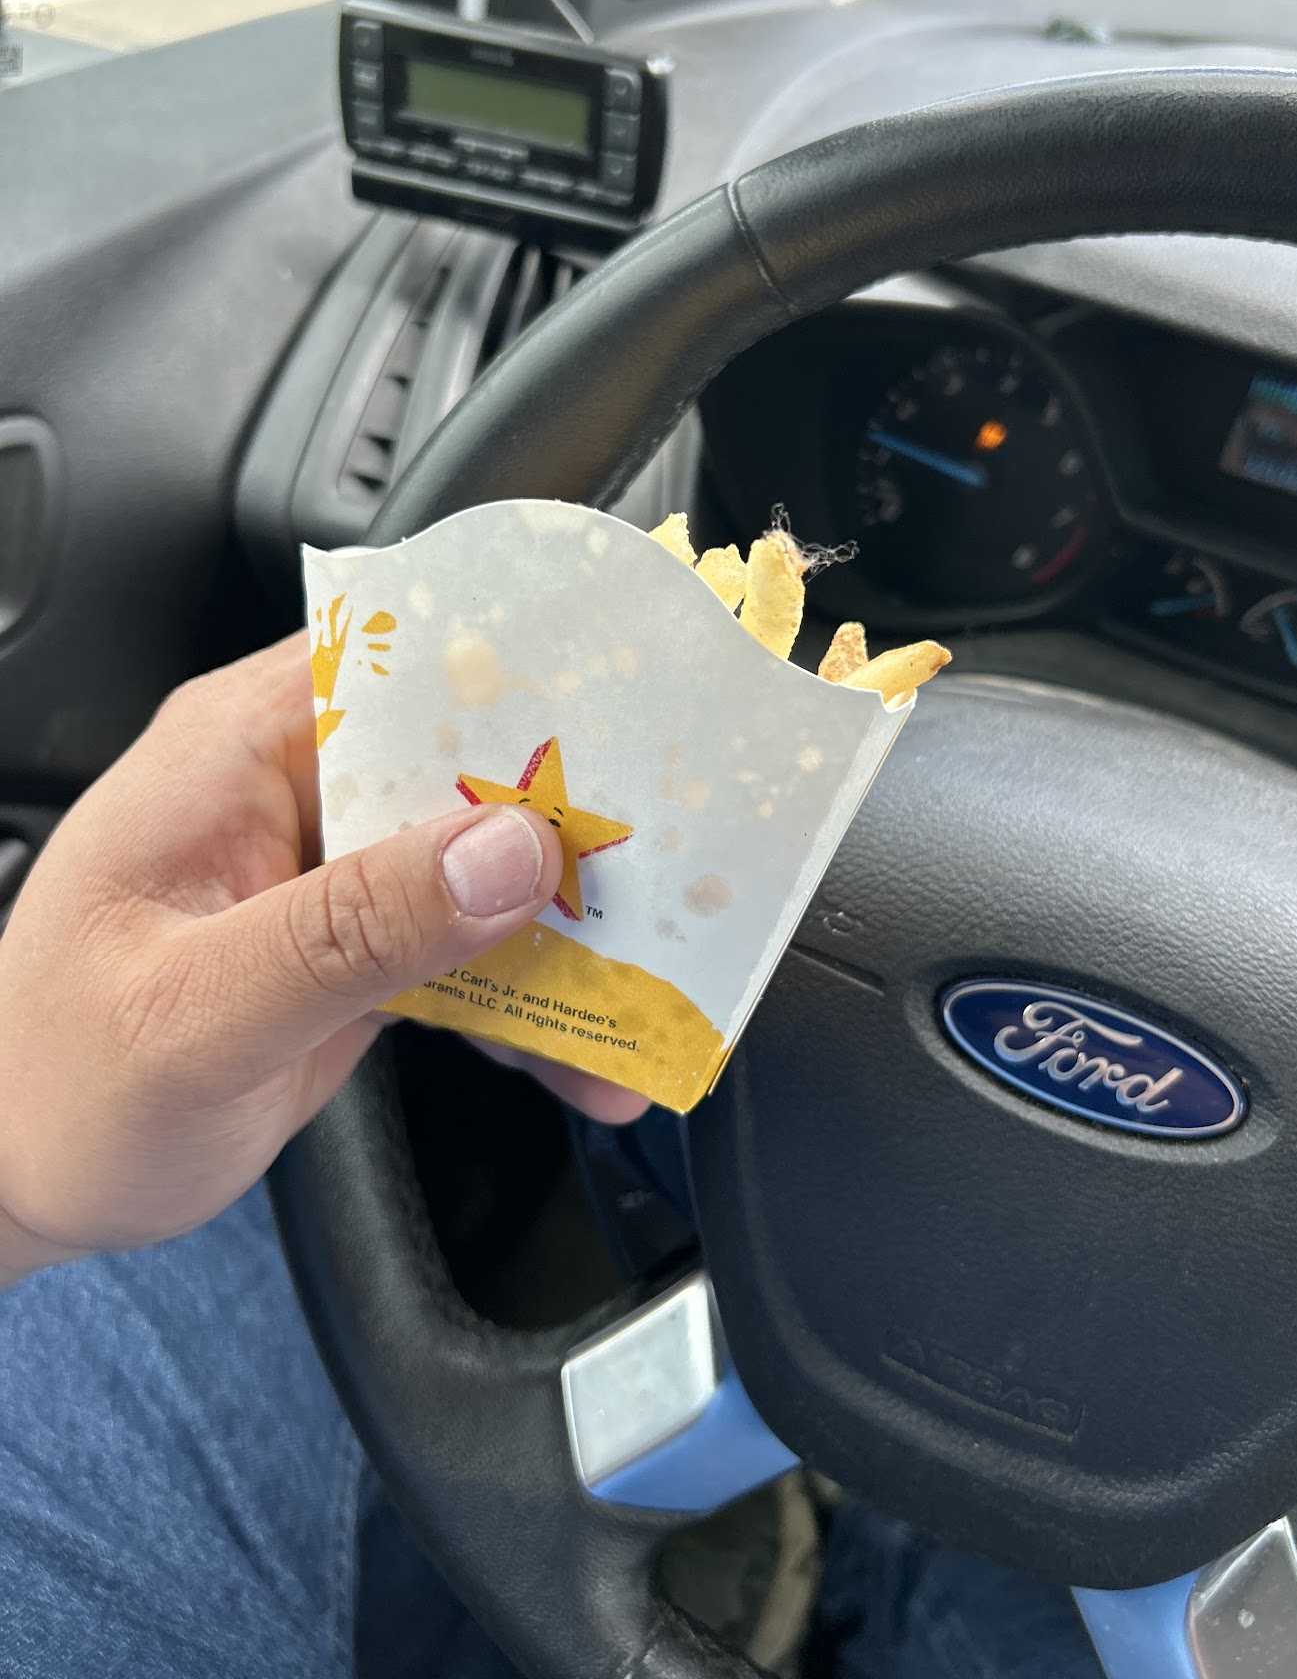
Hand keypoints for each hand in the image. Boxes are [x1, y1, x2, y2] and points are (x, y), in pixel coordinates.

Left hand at [0, 633, 647, 1284]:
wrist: (14, 1182)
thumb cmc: (56, 1088)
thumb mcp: (202, 1010)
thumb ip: (352, 929)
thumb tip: (508, 848)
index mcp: (240, 747)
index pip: (402, 656)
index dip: (523, 665)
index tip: (637, 704)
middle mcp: (298, 787)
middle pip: (474, 759)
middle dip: (580, 812)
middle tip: (687, 862)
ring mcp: (336, 869)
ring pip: (493, 859)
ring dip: (574, 925)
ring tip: (660, 985)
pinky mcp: (361, 945)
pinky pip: (474, 945)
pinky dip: (536, 997)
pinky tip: (588, 1055)